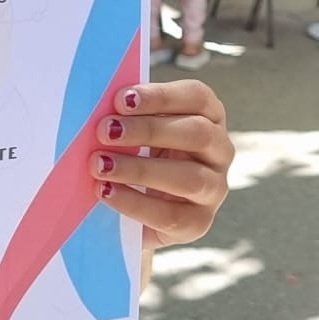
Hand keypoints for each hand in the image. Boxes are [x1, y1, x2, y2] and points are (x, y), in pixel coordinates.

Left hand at [90, 80, 231, 249]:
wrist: (137, 210)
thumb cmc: (137, 154)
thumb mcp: (138, 130)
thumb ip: (128, 117)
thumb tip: (99, 108)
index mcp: (208, 116)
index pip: (197, 97)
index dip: (161, 96)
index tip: (120, 100)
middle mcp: (219, 150)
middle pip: (197, 133)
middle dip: (148, 130)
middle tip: (105, 131)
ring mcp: (214, 188)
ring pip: (189, 177)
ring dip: (139, 169)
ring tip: (100, 165)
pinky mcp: (198, 223)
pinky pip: (171, 215)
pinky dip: (134, 203)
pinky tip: (106, 192)